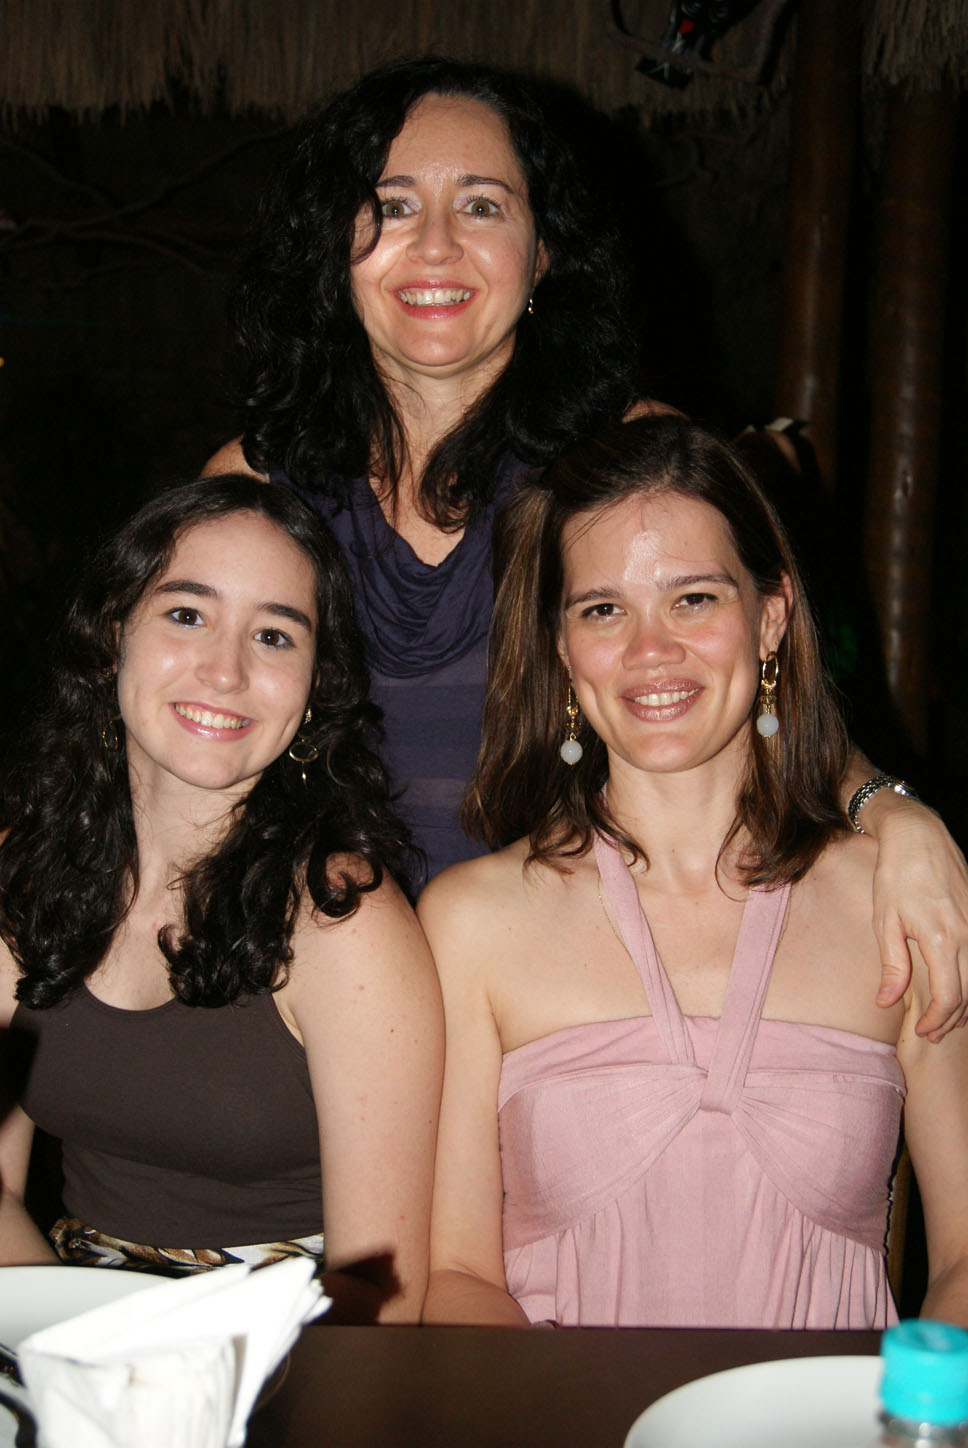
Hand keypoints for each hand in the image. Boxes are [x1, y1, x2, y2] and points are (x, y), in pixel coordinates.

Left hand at [866, 794, 967, 1039]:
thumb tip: (886, 1002)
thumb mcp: (884, 921)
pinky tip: (958, 986)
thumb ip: (892, 965)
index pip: (949, 998)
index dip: (936, 1021)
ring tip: (946, 1018)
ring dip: (965, 1002)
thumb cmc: (895, 875)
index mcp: (942, 939)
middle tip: (933, 1033)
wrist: (918, 835)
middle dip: (952, 1019)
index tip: (922, 1031)